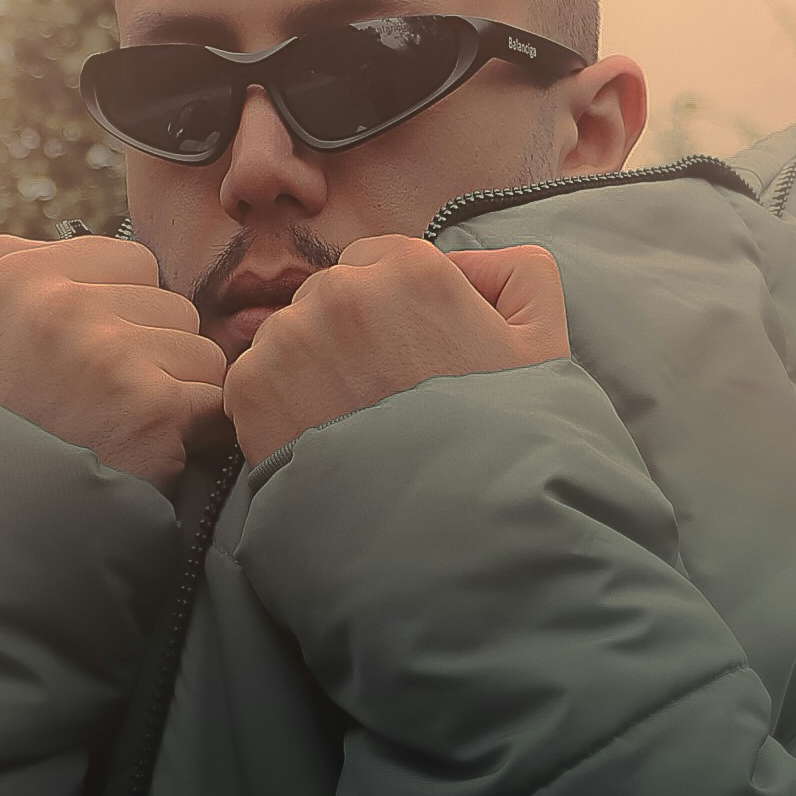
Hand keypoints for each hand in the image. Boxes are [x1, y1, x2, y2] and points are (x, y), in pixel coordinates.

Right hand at [0, 232, 226, 491]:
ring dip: (178, 393)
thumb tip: (125, 265)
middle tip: (107, 404)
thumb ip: (40, 279)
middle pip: (171, 304)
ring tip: (124, 428)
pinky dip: (196, 431)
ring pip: (199, 350)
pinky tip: (151, 449)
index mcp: (11, 270)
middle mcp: (55, 301)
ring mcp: (103, 350)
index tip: (93, 361)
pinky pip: (213, 397)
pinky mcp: (149, 403)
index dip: (127, 315)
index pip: (131, 262)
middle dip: (156, 354)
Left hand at [222, 238, 569, 465]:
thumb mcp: (544, 346)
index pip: (380, 260)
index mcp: (414, 268)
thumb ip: (519, 275)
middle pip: (331, 294)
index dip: (396, 309)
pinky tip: (322, 439)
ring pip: (291, 334)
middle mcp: (343, 290)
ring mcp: (290, 338)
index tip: (411, 356)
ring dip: (312, 366)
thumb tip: (468, 265)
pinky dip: (279, 404)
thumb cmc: (503, 444)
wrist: (447, 535)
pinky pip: (256, 377)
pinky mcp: (251, 387)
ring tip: (353, 422)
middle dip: (351, 333)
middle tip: (383, 395)